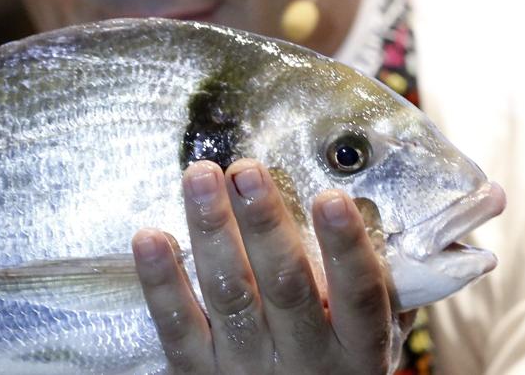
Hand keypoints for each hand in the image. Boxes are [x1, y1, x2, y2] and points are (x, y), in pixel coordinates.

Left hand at [132, 159, 409, 373]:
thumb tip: (369, 205)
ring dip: (212, 230)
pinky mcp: (199, 374)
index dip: (346, 247)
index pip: (359, 295)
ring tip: (200, 176)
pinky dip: (161, 281)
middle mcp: (306, 361)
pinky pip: (177, 327)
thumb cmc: (335, 370)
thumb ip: (374, 286)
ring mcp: (248, 369)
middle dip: (265, 223)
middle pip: (285, 286)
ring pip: (229, 295)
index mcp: (359, 350)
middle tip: (246, 169)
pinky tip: (150, 236)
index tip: (331, 197)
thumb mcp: (370, 341)